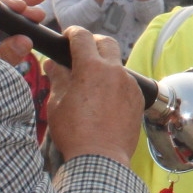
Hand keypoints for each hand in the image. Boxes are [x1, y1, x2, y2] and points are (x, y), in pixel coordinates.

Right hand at [47, 27, 144, 166]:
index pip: (82, 36)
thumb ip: (58, 78)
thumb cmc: (74, 133)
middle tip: (81, 53)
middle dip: (92, 43)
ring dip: (104, 66)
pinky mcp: (139, 99)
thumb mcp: (57, 103)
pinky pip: (126, 83)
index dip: (72, 33)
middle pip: (106, 42)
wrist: (100, 159)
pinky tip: (104, 100)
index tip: (67, 37)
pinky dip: (115, 84)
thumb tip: (53, 64)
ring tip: (90, 83)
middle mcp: (115, 71)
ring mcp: (130, 85)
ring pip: (117, 64)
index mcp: (92, 67)